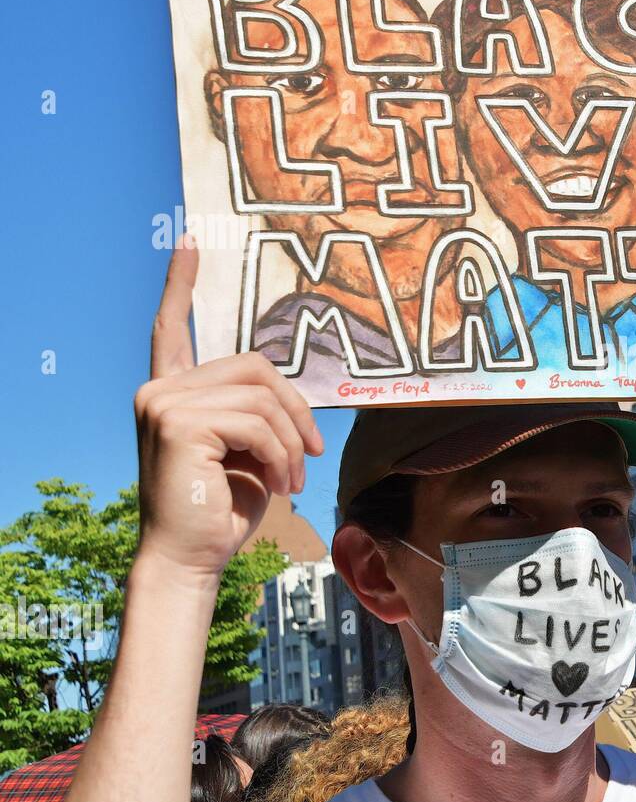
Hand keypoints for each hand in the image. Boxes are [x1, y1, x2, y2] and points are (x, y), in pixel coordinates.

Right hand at [134, 238, 324, 580]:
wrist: (191, 559)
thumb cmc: (222, 511)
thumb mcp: (247, 451)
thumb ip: (254, 412)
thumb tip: (289, 392)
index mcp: (173, 393)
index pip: (173, 328)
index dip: (182, 284)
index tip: (192, 241)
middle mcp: (160, 390)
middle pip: (253, 366)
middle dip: (295, 409)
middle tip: (310, 452)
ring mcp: (163, 402)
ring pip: (261, 395)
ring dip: (290, 441)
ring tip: (293, 480)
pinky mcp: (178, 422)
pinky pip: (257, 421)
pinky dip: (282, 454)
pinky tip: (280, 484)